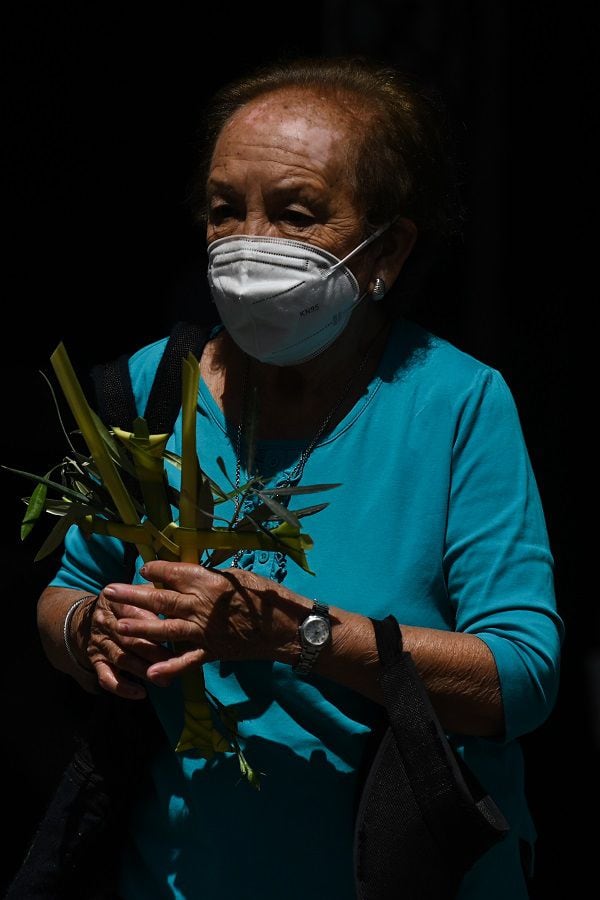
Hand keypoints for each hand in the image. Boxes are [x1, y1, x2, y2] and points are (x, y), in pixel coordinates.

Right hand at [73, 586, 174, 698]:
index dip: (155, 625)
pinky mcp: (95, 661)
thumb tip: (182, 592)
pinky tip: (140, 693)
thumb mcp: (135, 592)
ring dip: (143, 671)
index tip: (176, 633)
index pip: (136, 615)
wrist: (91, 617)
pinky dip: (122, 687)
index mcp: (117, 602)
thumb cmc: (126, 603)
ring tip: (165, 680)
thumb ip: (154, 593)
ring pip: (122, 659)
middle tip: (175, 662)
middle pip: (131, 639)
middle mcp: (106, 623)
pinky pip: (106, 677)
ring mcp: (100, 643)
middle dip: (154, 652)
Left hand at [103, 560, 309, 685]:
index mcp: (208, 582)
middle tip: (109, 591)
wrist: (285, 626)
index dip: (154, 570)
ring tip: (116, 625)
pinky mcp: (211, 651)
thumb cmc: (266, 595)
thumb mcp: (238, 576)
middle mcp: (202, 605)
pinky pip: (187, 661)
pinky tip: (150, 672)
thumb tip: (188, 574)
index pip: (173, 573)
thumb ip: (211, 577)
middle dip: (132, 595)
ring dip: (139, 627)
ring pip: (165, 628)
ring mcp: (205, 631)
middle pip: (160, 599)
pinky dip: (169, 667)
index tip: (142, 569)